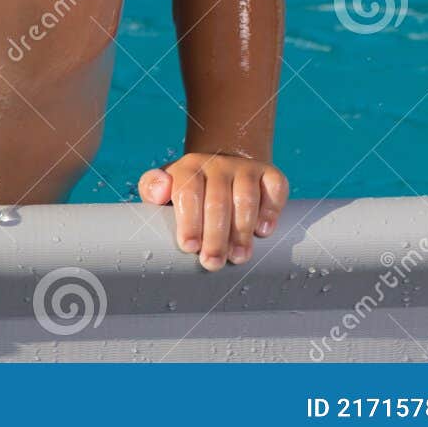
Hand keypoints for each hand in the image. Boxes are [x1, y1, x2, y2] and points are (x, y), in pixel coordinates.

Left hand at [137, 154, 287, 271]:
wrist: (223, 169)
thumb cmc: (190, 191)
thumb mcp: (165, 189)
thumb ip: (152, 189)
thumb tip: (159, 192)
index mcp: (188, 168)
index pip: (187, 191)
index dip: (189, 220)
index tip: (189, 247)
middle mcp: (217, 164)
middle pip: (217, 200)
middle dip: (215, 236)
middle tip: (213, 262)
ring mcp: (245, 168)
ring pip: (246, 197)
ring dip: (242, 230)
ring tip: (238, 257)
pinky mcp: (269, 173)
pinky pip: (275, 188)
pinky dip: (271, 210)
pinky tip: (263, 231)